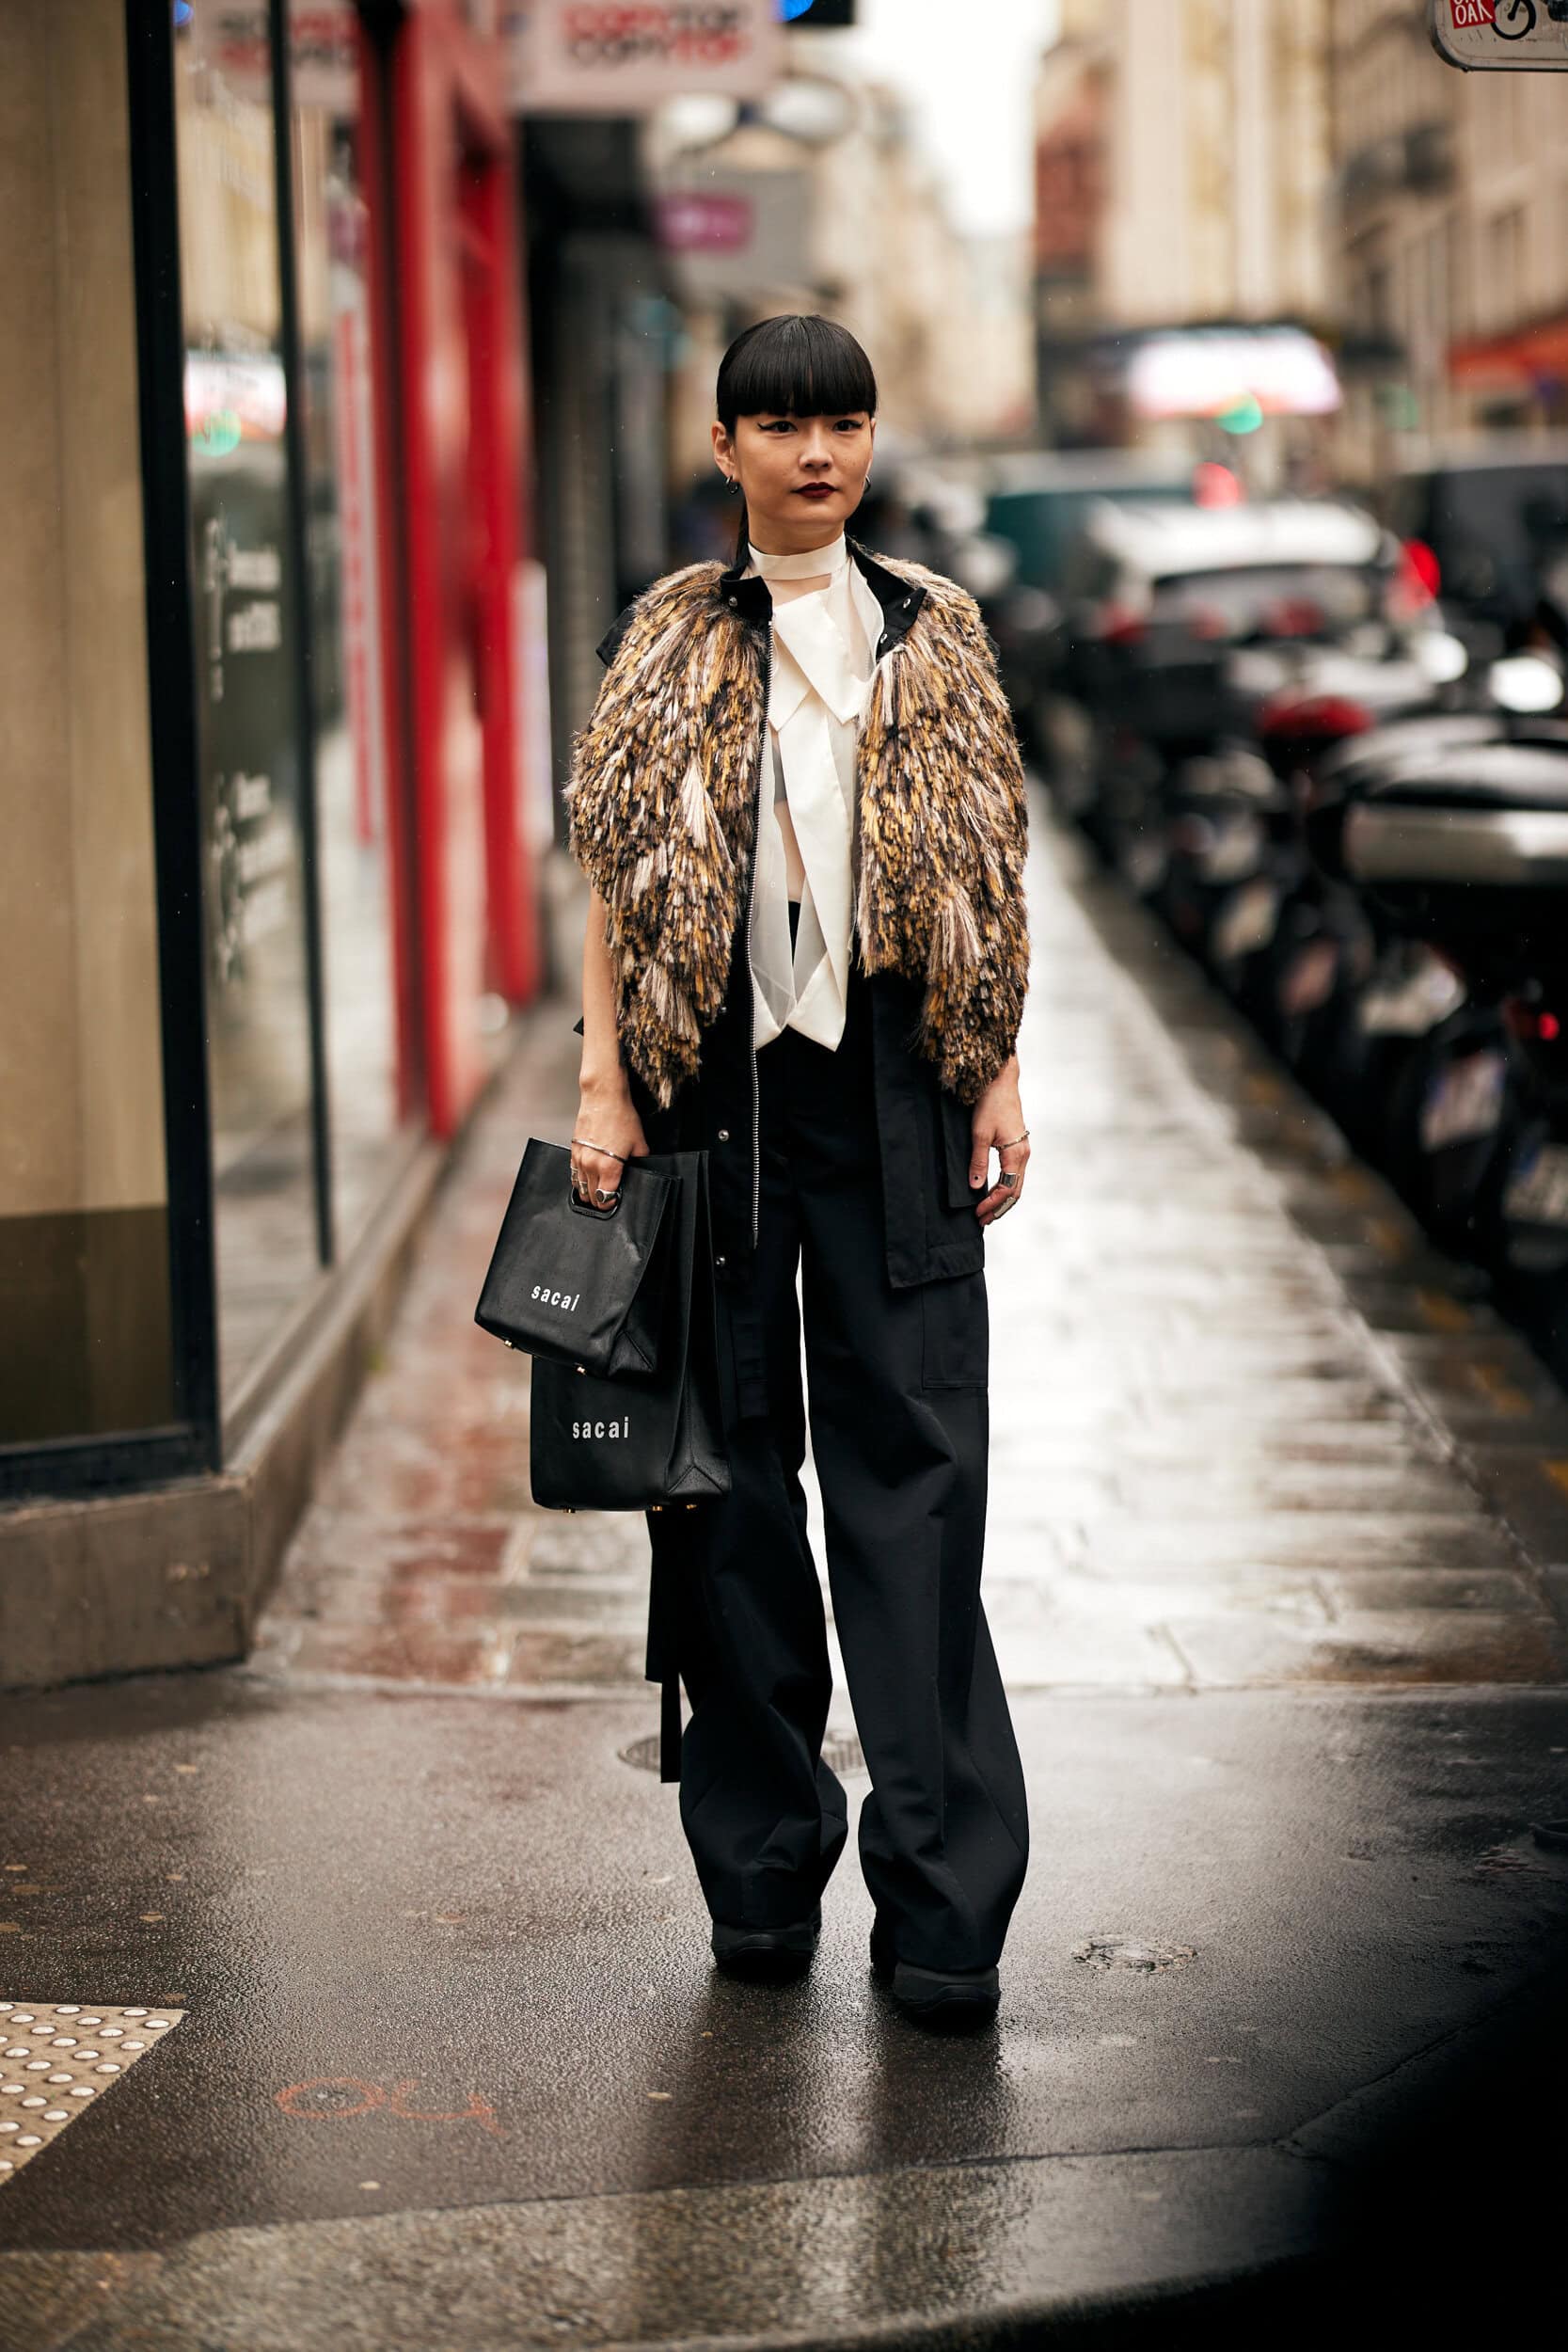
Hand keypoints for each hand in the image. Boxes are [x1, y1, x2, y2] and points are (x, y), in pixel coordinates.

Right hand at [571, 1084, 648, 1210]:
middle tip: (608, 1198)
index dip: (611, 1204)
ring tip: (596, 1192)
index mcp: (609, 1167)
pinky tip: (585, 1180)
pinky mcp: (573, 1150)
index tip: (615, 1201)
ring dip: (588, 1192)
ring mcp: (580, 1158)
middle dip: (600, 1201)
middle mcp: (591, 1165)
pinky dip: (578, 1180)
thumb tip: (638, 1170)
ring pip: (579, 1187)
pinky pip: (573, 1174)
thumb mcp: (639, 1143)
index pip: (605, 1198)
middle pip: (591, 1196)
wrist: (603, 1098)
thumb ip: (639, 1162)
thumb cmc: (620, 1116)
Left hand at [968, 1057, 1028, 1226]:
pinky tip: (994, 1190)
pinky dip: (1005, 1187)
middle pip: (1015, 1192)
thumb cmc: (990, 1104)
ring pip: (1016, 1184)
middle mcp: (1024, 1155)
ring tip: (988, 1210)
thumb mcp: (979, 1134)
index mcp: (1016, 1155)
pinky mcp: (1019, 1145)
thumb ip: (978, 1162)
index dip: (992, 1205)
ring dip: (1002, 1199)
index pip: (1006, 1190)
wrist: (1001, 1080)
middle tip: (982, 1220)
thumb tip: (976, 1187)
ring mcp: (1023, 1150)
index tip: (977, 1214)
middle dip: (999, 1208)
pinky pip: (1015, 1173)